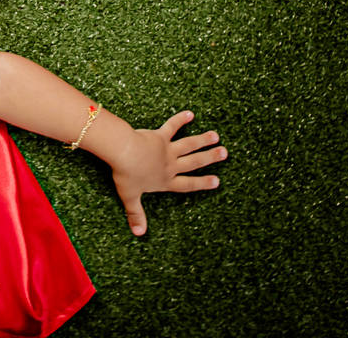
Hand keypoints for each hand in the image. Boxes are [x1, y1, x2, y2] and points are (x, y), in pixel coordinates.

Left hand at [110, 111, 225, 235]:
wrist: (123, 152)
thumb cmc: (126, 174)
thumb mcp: (130, 197)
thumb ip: (136, 214)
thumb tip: (138, 234)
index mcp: (165, 180)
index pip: (187, 184)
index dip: (202, 183)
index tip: (217, 181)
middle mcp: (170, 165)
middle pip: (194, 162)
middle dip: (210, 158)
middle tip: (224, 152)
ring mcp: (166, 149)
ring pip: (189, 145)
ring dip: (202, 140)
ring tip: (216, 135)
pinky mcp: (159, 135)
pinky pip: (171, 126)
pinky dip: (180, 119)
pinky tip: (190, 113)